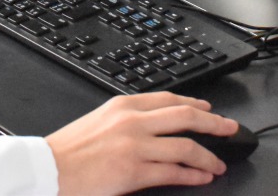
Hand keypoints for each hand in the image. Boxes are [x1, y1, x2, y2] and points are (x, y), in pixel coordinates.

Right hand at [45, 92, 239, 194]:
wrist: (48, 168)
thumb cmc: (69, 150)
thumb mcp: (99, 122)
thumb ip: (127, 121)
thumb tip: (155, 128)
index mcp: (122, 106)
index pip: (168, 99)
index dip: (195, 103)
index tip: (209, 108)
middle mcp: (131, 121)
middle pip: (185, 116)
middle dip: (214, 123)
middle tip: (230, 128)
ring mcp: (135, 146)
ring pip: (186, 146)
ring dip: (208, 156)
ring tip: (218, 163)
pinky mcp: (134, 171)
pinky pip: (174, 172)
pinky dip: (194, 175)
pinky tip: (202, 177)